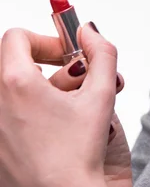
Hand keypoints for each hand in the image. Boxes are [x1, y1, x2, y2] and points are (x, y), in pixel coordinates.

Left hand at [0, 22, 129, 186]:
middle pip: (13, 61)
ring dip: (42, 88)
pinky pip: (8, 112)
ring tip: (70, 107)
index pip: (16, 37)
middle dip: (46, 63)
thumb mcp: (102, 93)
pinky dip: (30, 111)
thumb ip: (102, 52)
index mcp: (16, 83)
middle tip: (72, 77)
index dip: (46, 39)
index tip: (66, 54)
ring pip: (13, 89)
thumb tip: (89, 31)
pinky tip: (55, 128)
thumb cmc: (78, 155)